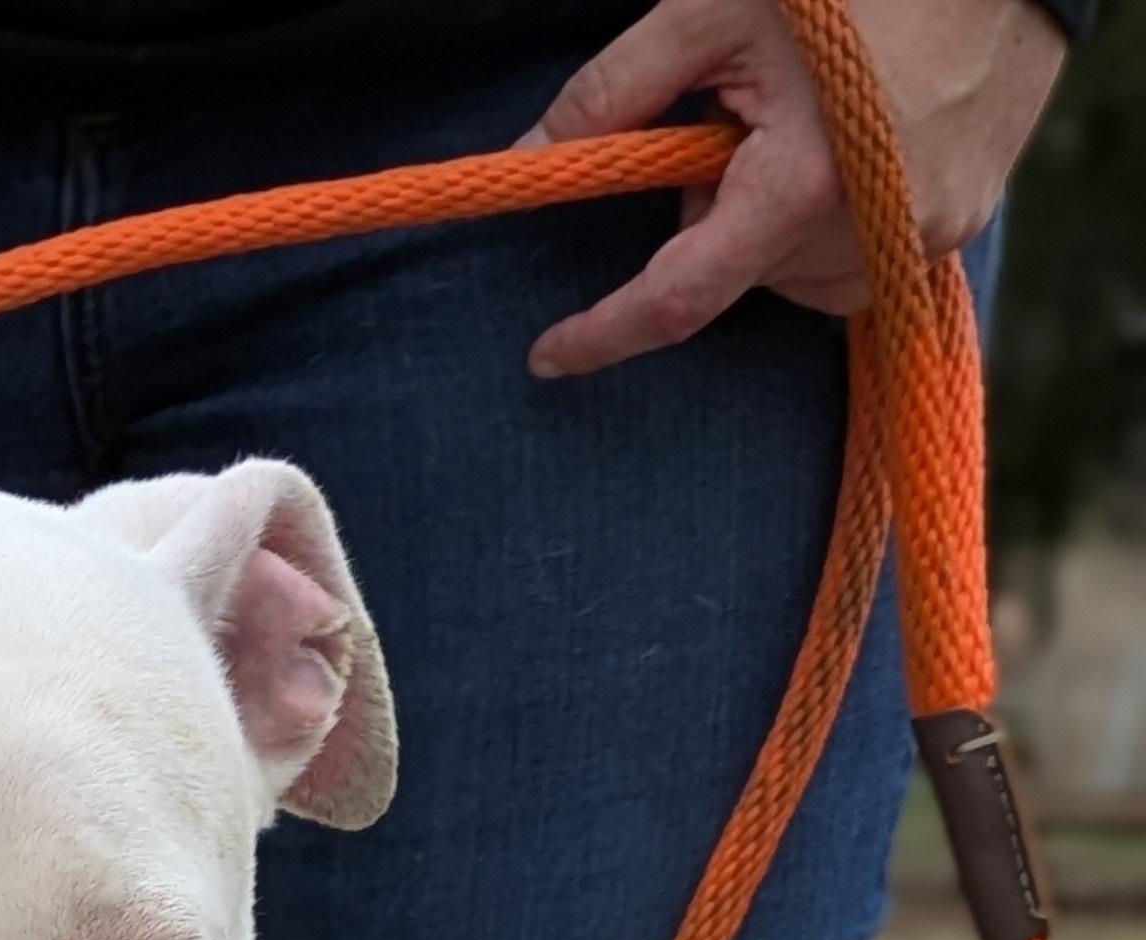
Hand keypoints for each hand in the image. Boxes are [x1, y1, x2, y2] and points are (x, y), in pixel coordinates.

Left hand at [527, 0, 1068, 377]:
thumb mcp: (718, 9)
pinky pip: (859, 253)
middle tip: (741, 112)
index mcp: (804, 186)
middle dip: (713, 209)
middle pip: (738, 272)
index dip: (603, 332)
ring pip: (796, 270)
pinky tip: (857, 138)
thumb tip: (530, 155)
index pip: (677, 297)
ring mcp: (926, 239)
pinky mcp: (962, 227)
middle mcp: (871, 235)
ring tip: (814, 115)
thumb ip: (616, 90)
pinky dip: (834, 213)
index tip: (547, 353)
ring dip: (775, 214)